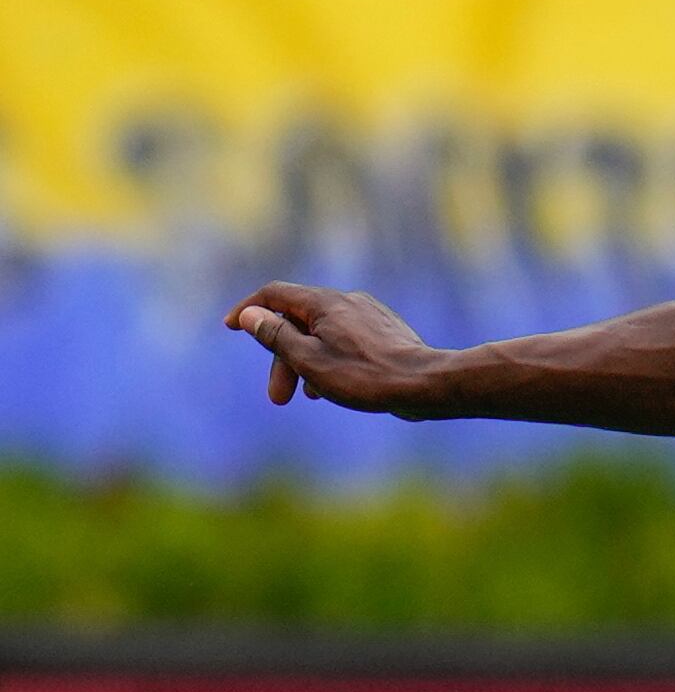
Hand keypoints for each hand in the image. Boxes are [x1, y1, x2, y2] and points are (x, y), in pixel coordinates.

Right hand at [227, 284, 453, 415]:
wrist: (426, 385)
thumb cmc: (365, 376)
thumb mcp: (308, 359)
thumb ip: (276, 336)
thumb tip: (251, 315)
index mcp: (324, 302)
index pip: (274, 294)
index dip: (249, 309)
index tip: (230, 326)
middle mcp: (348, 301)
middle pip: (299, 321)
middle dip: (282, 357)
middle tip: (277, 397)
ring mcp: (369, 316)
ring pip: (323, 335)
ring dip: (306, 363)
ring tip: (306, 395)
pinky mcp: (386, 333)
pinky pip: (346, 342)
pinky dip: (330, 361)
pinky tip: (332, 388)